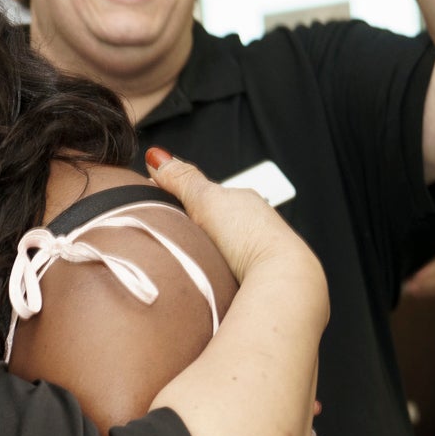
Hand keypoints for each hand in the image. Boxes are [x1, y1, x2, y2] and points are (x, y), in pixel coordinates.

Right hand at [144, 148, 320, 293]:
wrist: (279, 278)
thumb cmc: (248, 236)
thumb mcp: (206, 199)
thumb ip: (183, 180)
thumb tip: (158, 155)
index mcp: (242, 200)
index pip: (205, 195)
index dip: (179, 201)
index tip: (155, 209)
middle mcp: (252, 223)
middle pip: (212, 223)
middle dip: (191, 229)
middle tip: (166, 241)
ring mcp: (256, 251)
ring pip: (220, 248)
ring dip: (202, 253)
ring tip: (182, 264)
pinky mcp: (255, 277)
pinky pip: (226, 270)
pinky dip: (214, 271)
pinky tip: (203, 280)